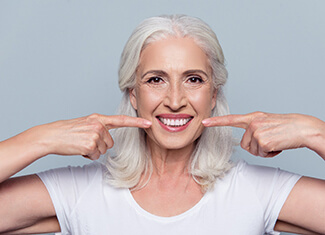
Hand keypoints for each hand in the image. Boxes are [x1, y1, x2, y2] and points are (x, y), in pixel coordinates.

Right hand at [38, 114, 150, 159]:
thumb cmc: (68, 131)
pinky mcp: (90, 144)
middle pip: (111, 142)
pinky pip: (96, 156)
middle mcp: (99, 124)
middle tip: (85, 141)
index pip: (121, 120)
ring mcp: (95, 134)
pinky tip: (79, 149)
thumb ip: (99, 127)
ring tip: (81, 144)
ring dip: (93, 151)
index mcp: (98, 118)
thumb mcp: (86, 124)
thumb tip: (109, 140)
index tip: (149, 123)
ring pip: (104, 150)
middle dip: (100, 145)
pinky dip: (88, 156)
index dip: (136, 122)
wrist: (51, 136)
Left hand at [202, 112, 324, 157]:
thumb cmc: (286, 127)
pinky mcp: (262, 140)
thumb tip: (246, 142)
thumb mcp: (267, 123)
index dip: (217, 122)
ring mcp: (257, 131)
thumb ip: (254, 128)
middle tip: (270, 140)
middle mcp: (253, 122)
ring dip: (264, 150)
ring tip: (275, 141)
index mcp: (253, 117)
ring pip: (252, 150)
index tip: (204, 122)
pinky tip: (278, 145)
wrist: (303, 128)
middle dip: (256, 147)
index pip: (231, 119)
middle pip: (244, 144)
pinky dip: (270, 153)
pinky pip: (261, 154)